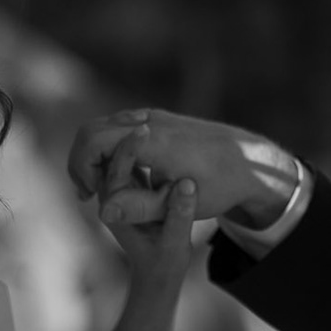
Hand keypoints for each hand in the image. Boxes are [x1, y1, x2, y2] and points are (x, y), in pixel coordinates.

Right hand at [70, 109, 296, 229]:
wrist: (250, 162)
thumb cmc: (219, 186)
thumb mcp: (180, 204)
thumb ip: (138, 207)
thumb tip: (103, 213)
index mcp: (150, 139)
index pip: (92, 142)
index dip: (81, 169)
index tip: (89, 196)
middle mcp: (148, 121)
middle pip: (91, 130)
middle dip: (80, 161)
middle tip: (84, 193)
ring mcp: (153, 117)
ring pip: (104, 127)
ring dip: (93, 154)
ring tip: (96, 187)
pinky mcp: (158, 120)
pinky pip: (120, 127)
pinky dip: (109, 148)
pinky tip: (117, 174)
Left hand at [97, 132, 197, 295]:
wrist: (158, 270)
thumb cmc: (166, 260)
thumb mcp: (176, 242)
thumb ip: (179, 214)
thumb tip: (185, 186)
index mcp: (117, 207)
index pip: (115, 169)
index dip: (130, 147)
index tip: (148, 129)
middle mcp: (111, 194)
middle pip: (102, 154)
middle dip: (123, 135)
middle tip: (149, 120)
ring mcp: (118, 187)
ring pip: (112, 151)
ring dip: (130, 136)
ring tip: (154, 122)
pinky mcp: (129, 183)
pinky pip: (126, 155)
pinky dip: (138, 143)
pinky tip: (155, 132)